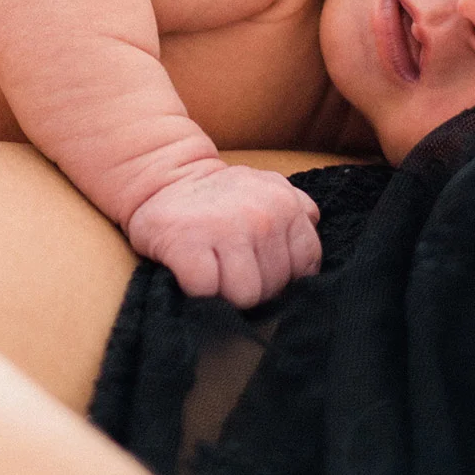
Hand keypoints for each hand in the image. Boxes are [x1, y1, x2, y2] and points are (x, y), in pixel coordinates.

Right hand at [124, 164, 321, 306]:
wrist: (161, 179)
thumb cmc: (217, 197)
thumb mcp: (267, 188)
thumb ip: (297, 207)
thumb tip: (313, 227)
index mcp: (285, 204)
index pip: (305, 267)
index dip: (282, 277)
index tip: (259, 268)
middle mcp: (262, 216)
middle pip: (274, 287)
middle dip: (253, 286)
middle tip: (230, 269)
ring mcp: (225, 229)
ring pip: (246, 296)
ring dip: (226, 294)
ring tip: (213, 273)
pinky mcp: (188, 244)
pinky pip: (207, 292)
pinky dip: (198, 291)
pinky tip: (192, 273)